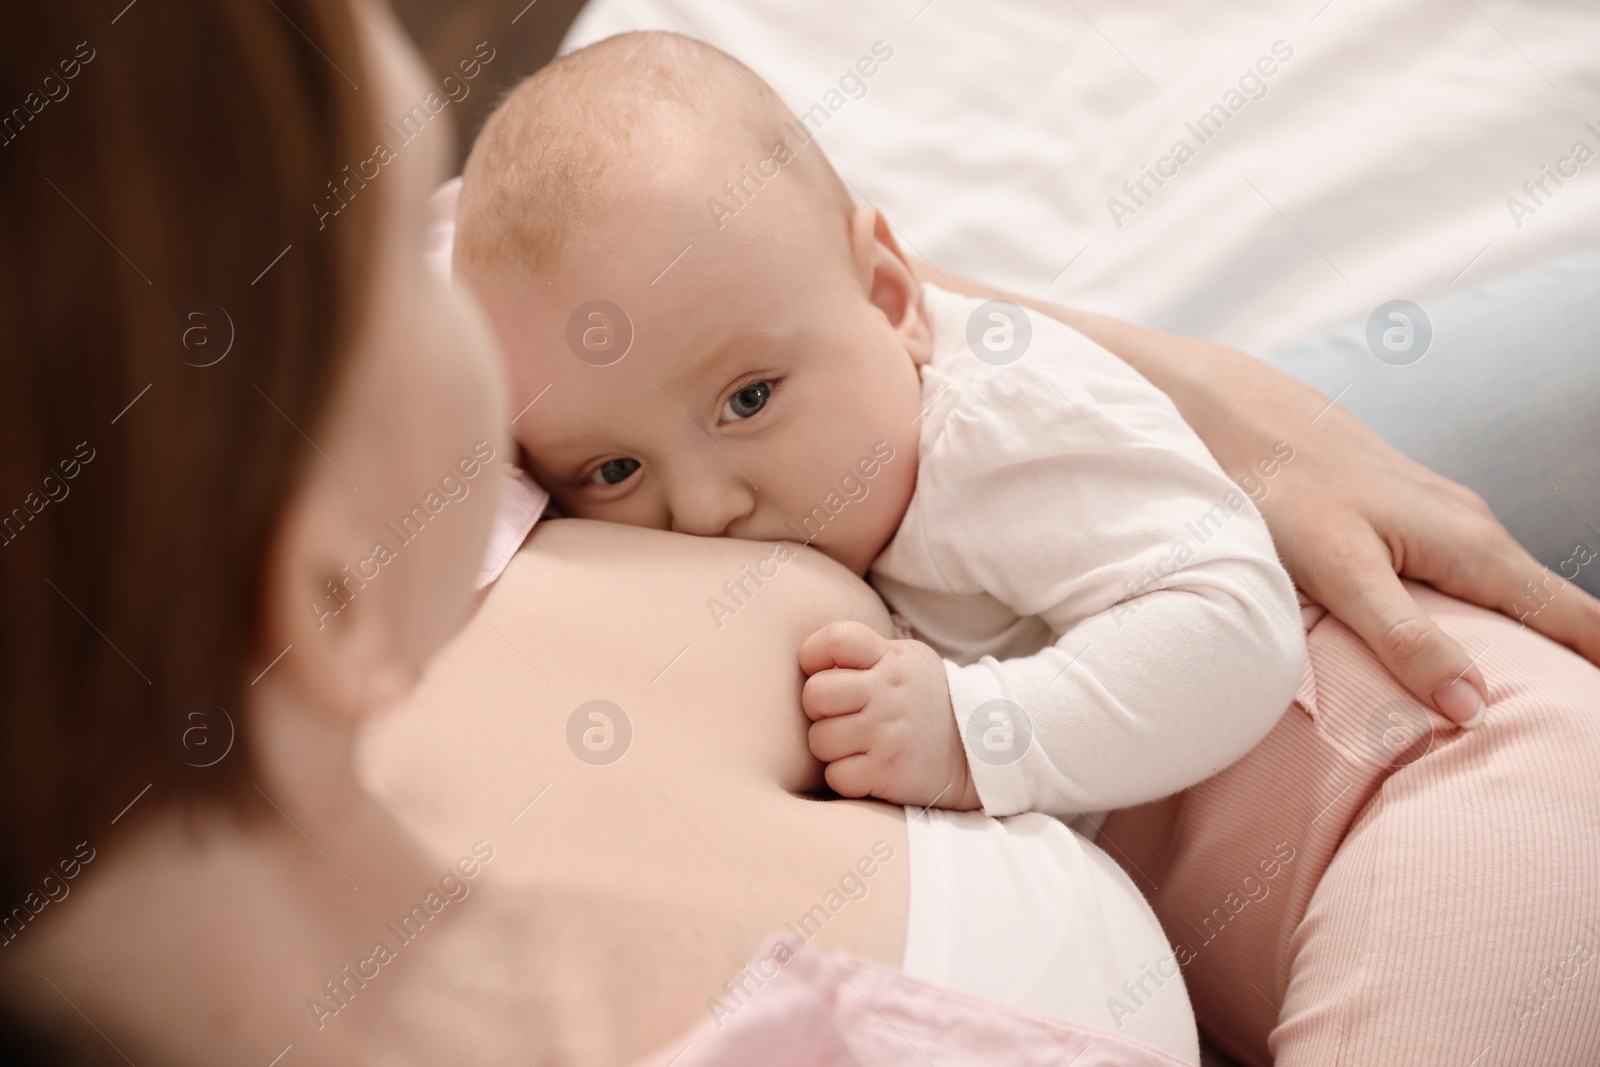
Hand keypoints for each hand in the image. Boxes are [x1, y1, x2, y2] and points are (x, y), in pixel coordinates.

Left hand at [798, 621, 980, 809]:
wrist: (978, 750)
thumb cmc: (926, 701)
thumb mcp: (907, 662)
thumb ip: (865, 655)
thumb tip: (812, 660)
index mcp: (892, 659)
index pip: (837, 638)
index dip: (814, 654)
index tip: (821, 671)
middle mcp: (888, 693)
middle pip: (815, 694)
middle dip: (819, 708)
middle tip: (839, 715)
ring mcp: (888, 735)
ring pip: (819, 740)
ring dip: (831, 747)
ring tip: (855, 743)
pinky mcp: (888, 772)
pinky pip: (836, 776)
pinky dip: (845, 776)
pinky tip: (865, 768)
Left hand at [920, 263, 1599, 724]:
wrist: (1225, 395)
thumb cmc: (1142, 408)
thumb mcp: (1066, 365)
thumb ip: (973, 326)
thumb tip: (882, 252)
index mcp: (1281, 494)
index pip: (1354, 570)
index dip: (1403, 636)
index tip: (1456, 700)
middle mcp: (1352, 500)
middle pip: (1452, 564)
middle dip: (1517, 626)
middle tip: (1581, 688)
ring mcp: (1393, 504)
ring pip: (1487, 559)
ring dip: (1552, 616)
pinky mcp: (1410, 515)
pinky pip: (1484, 564)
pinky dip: (1536, 608)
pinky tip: (1584, 656)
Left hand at [1199, 381, 1599, 724]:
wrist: (1241, 417)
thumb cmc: (1285, 489)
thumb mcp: (1341, 571)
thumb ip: (1404, 638)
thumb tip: (1475, 708)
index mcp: (1474, 547)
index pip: (1574, 617)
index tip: (1599, 721)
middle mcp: (1473, 529)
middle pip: (1553, 608)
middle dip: (1582, 663)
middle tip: (1581, 724)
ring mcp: (1443, 520)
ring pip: (1512, 591)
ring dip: (1540, 640)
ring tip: (1554, 697)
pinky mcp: (1410, 519)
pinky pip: (1472, 577)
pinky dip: (1492, 616)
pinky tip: (1477, 646)